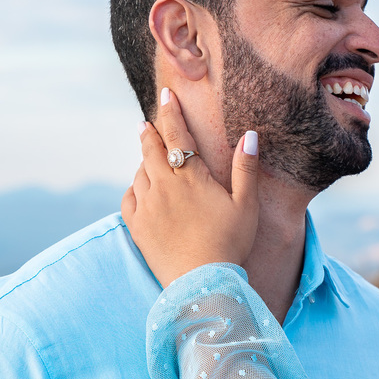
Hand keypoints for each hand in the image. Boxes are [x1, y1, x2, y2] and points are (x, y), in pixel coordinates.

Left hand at [122, 88, 259, 286]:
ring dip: (145, 161)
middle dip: (151, 132)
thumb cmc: (230, 243)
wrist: (201, 283)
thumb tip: (249, 134)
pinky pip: (129, 197)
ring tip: (152, 159)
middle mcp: (163, 186)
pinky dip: (135, 188)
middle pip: (151, 149)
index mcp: (190, 177)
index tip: (166, 94)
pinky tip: (141, 189)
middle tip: (149, 123)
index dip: (170, 111)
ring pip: (140, 172)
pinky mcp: (136, 226)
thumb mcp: (246, 205)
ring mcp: (146, 206)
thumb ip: (245, 168)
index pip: (176, 134)